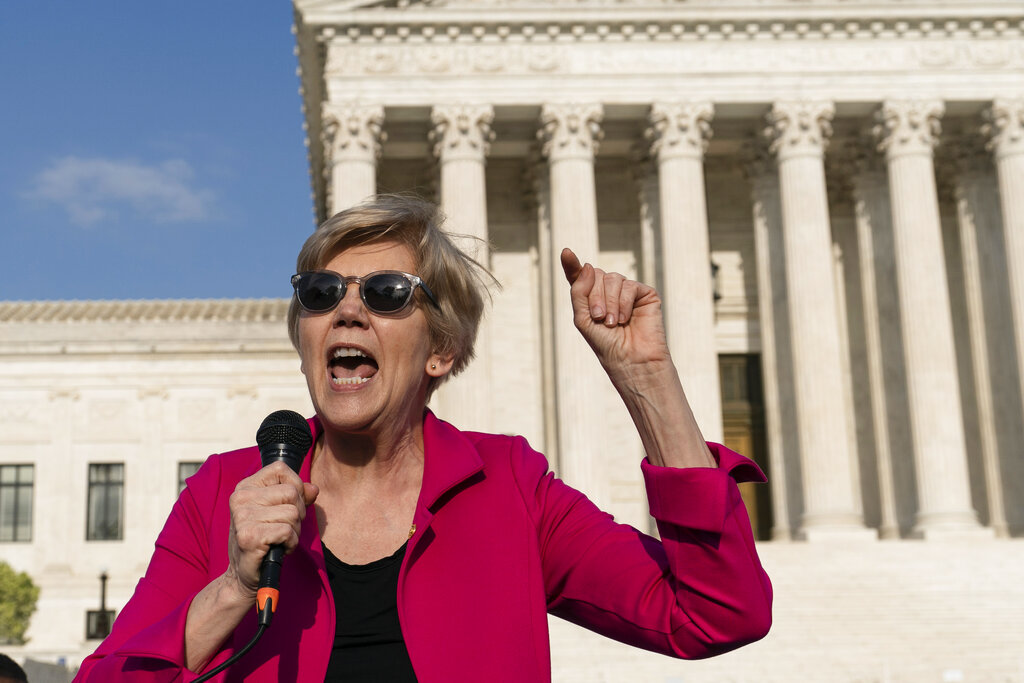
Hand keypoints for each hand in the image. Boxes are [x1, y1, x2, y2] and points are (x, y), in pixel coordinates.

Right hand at [225, 462, 318, 597]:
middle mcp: (240, 498)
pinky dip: (291, 543)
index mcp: (245, 487)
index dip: (295, 486)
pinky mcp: (249, 536)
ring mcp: (242, 517)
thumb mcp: (278, 511)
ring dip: (294, 530)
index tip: (288, 505)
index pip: (281, 469)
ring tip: (279, 539)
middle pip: (292, 492)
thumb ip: (298, 496)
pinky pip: (288, 531)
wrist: (243, 575)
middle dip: (298, 513)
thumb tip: (313, 489)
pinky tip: (279, 548)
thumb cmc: (263, 540)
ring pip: (293, 513)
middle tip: (284, 528)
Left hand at [559, 248, 671, 378]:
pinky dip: (623, 303)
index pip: (580, 276)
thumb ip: (579, 291)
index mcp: (592, 297)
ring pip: (612, 278)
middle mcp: (609, 291)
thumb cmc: (605, 344)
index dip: (572, 264)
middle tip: (599, 318)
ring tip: (612, 323)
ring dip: (609, 302)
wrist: (629, 360)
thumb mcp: (582, 318)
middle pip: (596, 274)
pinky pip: (629, 285)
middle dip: (595, 297)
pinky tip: (624, 319)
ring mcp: (627, 291)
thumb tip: (590, 266)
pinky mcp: (645, 294)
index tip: (566, 253)